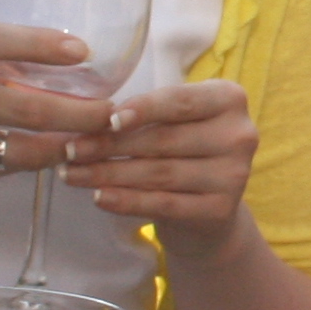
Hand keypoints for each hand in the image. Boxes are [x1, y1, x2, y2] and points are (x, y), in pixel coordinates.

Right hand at [0, 23, 108, 211]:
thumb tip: (68, 64)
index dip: (37, 43)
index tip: (81, 49)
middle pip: (22, 106)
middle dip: (79, 112)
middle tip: (112, 110)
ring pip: (20, 148)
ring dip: (67, 145)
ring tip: (98, 138)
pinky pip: (6, 170)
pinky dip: (40, 163)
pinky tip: (63, 157)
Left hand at [56, 78, 258, 248]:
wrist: (208, 209)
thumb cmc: (181, 150)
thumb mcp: (175, 120)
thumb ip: (147, 111)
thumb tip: (90, 116)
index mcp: (229, 99)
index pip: (179, 101)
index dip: (141, 109)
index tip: (104, 119)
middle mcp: (240, 135)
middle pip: (163, 140)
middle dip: (109, 146)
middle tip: (70, 150)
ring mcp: (234, 175)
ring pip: (159, 173)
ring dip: (109, 174)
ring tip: (72, 174)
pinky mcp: (220, 210)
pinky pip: (163, 204)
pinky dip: (127, 201)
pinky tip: (99, 198)